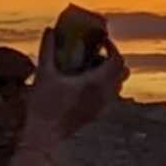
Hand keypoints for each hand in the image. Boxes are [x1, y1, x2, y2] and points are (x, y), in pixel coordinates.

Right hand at [20, 28, 126, 149]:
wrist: (44, 135)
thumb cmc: (43, 104)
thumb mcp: (43, 73)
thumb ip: (47, 49)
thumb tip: (50, 29)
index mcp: (95, 83)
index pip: (117, 60)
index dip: (113, 47)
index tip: (102, 41)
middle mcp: (104, 95)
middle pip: (123, 72)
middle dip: (113, 58)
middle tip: (97, 52)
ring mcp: (103, 107)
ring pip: (118, 85)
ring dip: (110, 73)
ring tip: (91, 67)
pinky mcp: (98, 115)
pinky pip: (111, 96)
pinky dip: (106, 86)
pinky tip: (86, 84)